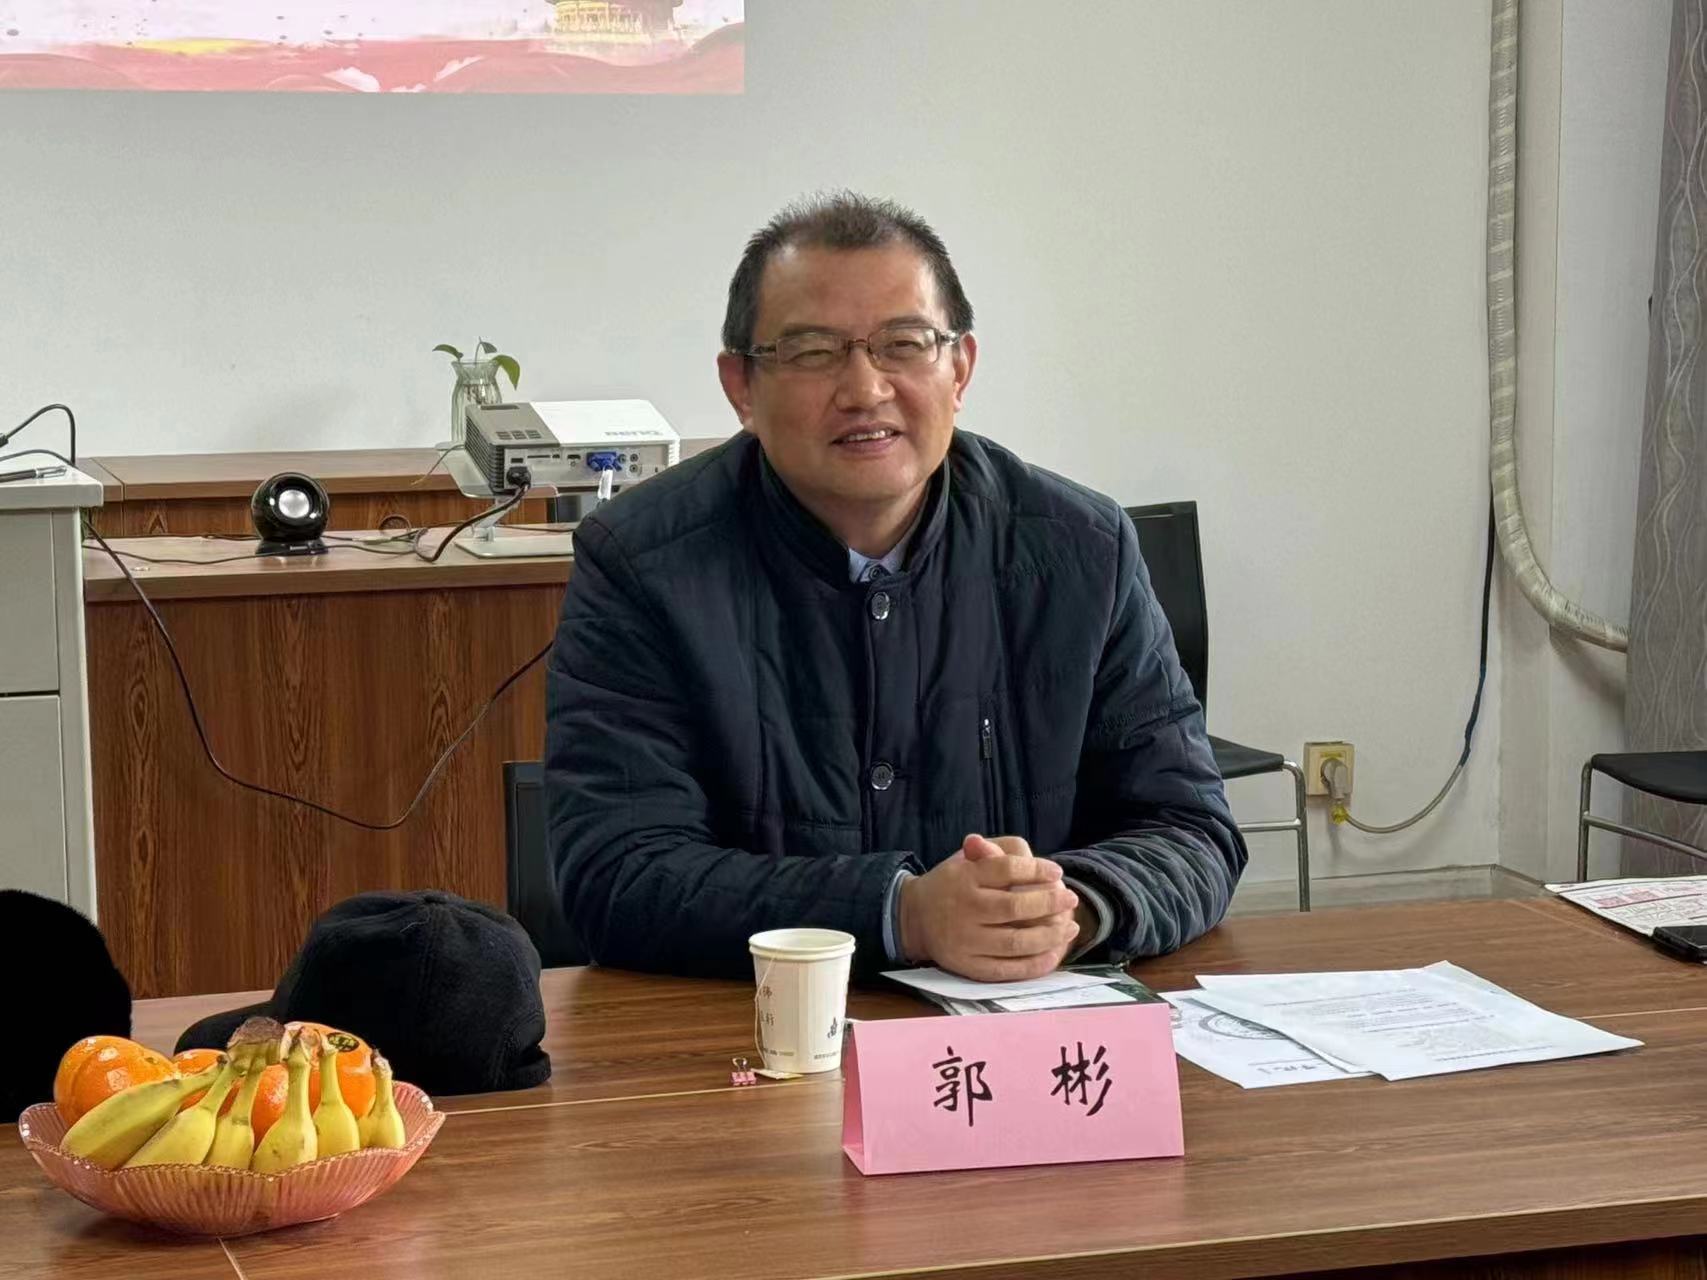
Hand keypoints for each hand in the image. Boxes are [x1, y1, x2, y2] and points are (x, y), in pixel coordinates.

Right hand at [898, 838, 1080, 981]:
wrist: (915, 918)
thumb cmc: (952, 886)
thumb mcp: (965, 862)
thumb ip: (990, 853)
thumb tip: (1006, 849)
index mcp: (963, 878)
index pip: (1005, 869)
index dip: (1035, 870)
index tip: (1057, 871)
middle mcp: (963, 909)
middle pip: (1014, 906)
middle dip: (1048, 902)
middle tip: (1071, 898)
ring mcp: (966, 941)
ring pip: (1016, 941)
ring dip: (1049, 935)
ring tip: (1070, 927)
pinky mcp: (969, 967)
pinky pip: (1008, 970)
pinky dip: (1035, 964)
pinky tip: (1054, 952)